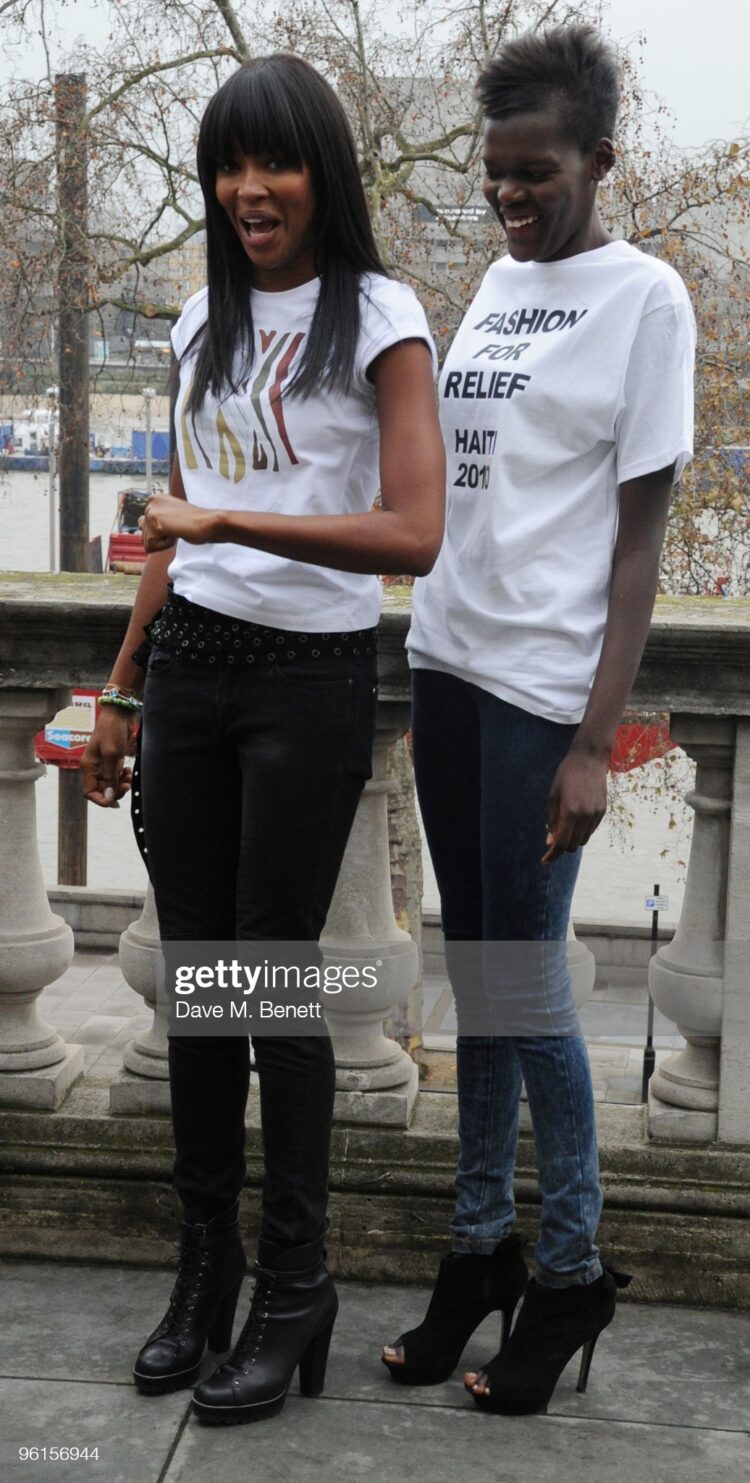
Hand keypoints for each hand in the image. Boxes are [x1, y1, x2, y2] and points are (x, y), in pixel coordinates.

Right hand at [80, 709, 136, 807]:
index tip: (114, 803)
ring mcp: (104, 765)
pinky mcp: (113, 761)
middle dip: (115, 792)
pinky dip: (124, 778)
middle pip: (102, 791)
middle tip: (126, 786)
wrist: (120, 714)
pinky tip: (128, 772)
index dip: (101, 800)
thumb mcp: (112, 754)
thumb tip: (110, 797)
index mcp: (88, 767)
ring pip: (111, 785)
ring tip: (129, 778)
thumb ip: (110, 777)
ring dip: (121, 785)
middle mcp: (94, 768)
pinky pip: (117, 777)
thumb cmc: (112, 731)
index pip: (89, 792)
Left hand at [139, 494, 215, 551]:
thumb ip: (156, 519)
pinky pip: (151, 547)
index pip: (147, 526)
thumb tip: (139, 522)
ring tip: (178, 530)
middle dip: (161, 537)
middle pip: (145, 535)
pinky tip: (176, 533)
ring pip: (147, 541)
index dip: (163, 532)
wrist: (208, 523)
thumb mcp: (173, 517)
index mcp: (155, 499)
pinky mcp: (154, 521)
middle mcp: (151, 502)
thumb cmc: (196, 522)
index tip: (178, 524)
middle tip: (178, 527)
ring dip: (163, 542)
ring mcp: (151, 510)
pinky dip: (165, 545)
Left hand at [542, 748, 607, 863]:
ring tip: (564, 826)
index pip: (561, 843)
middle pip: (573, 845)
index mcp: (570, 811)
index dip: (552, 855)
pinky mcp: (603, 811)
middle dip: (561, 846)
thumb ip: (552, 821)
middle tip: (552, 838)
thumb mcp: (553, 796)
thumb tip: (550, 842)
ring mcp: (596, 814)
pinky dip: (581, 831)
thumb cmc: (566, 775)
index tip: (544, 861)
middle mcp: (585, 816)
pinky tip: (575, 819)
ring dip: (572, 839)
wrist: (589, 759)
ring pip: (583, 840)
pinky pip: (591, 830)